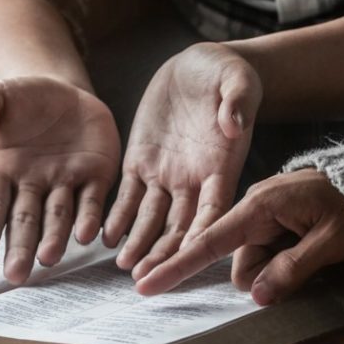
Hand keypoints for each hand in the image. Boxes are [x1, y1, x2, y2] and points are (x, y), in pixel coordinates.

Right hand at [0, 77, 119, 282]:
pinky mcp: (95, 176)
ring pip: (59, 216)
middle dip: (20, 247)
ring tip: (50, 258)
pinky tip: (90, 235)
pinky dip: (91, 218)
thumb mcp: (0, 95)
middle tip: (16, 275)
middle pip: (25, 220)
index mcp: (3, 170)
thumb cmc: (21, 101)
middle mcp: (32, 185)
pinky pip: (93, 200)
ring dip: (55, 238)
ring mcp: (64, 183)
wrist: (62, 95)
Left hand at [103, 43, 262, 277]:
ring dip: (140, 242)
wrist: (199, 67)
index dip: (204, 232)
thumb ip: (237, 101)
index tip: (191, 255)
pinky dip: (118, 216)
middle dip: (166, 252)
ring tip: (125, 265)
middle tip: (149, 276)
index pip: (214, 208)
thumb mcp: (237, 80)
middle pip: (181, 225)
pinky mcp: (141, 161)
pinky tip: (106, 237)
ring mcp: (166, 173)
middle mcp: (193, 179)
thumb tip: (234, 122)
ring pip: (152, 217)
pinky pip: (128, 195)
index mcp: (221, 165)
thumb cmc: (227, 73)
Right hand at [136, 169, 343, 304]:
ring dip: (282, 268)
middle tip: (312, 260)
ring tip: (319, 248)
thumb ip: (293, 268)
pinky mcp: (275, 221)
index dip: (177, 267)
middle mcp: (255, 207)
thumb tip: (256, 296)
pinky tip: (310, 250)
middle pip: (239, 262)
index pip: (209, 241)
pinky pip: (268, 253)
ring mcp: (265, 214)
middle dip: (266, 274)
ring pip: (255, 263)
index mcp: (261, 204)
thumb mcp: (332, 241)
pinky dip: (286, 260)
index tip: (146, 286)